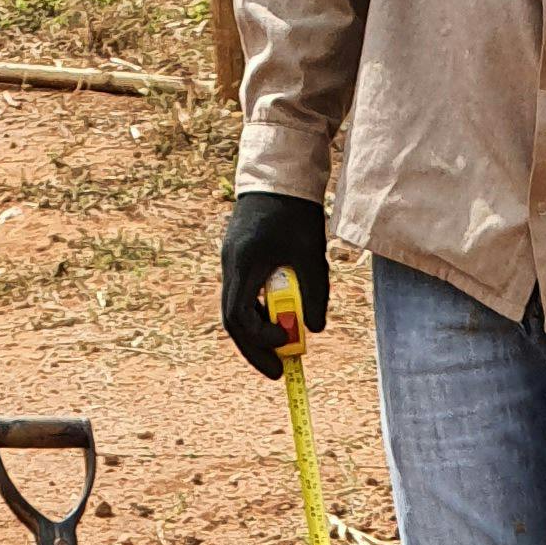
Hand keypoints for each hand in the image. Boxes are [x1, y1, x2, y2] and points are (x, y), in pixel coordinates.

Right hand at [222, 193, 330, 378]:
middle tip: (280, 370)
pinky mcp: (239, 258)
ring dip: (259, 331)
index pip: (239, 319)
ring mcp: (231, 262)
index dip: (259, 344)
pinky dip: (260, 312)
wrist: (279, 175)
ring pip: (238, 309)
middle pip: (234, 321)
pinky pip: (244, 295)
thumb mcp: (311, 255)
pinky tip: (280, 319)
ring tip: (285, 345)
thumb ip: (315, 294)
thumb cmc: (296, 211)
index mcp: (243, 265)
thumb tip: (315, 330)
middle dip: (256, 348)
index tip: (284, 353)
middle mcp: (230, 266)